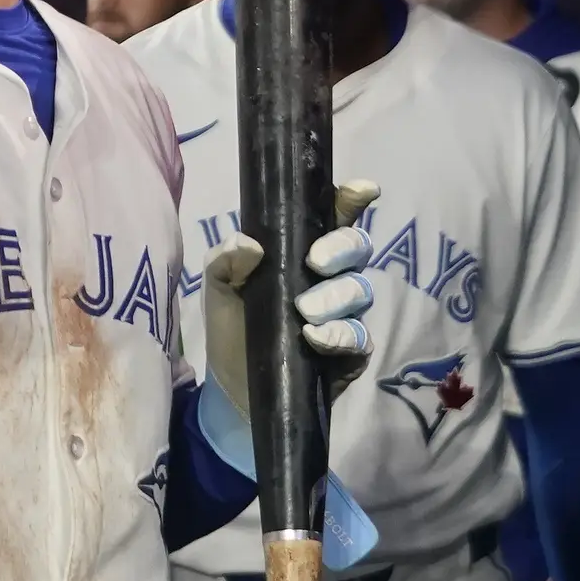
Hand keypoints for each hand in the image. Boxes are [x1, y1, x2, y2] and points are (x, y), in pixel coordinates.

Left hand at [202, 181, 378, 416]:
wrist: (234, 390)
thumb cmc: (232, 326)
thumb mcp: (218, 288)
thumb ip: (225, 260)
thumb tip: (248, 244)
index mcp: (302, 250)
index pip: (334, 217)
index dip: (351, 200)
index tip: (360, 191)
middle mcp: (331, 277)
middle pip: (357, 248)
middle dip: (343, 248)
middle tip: (315, 262)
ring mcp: (345, 315)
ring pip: (361, 291)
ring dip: (335, 297)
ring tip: (305, 310)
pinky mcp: (351, 353)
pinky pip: (359, 337)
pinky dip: (339, 335)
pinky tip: (315, 338)